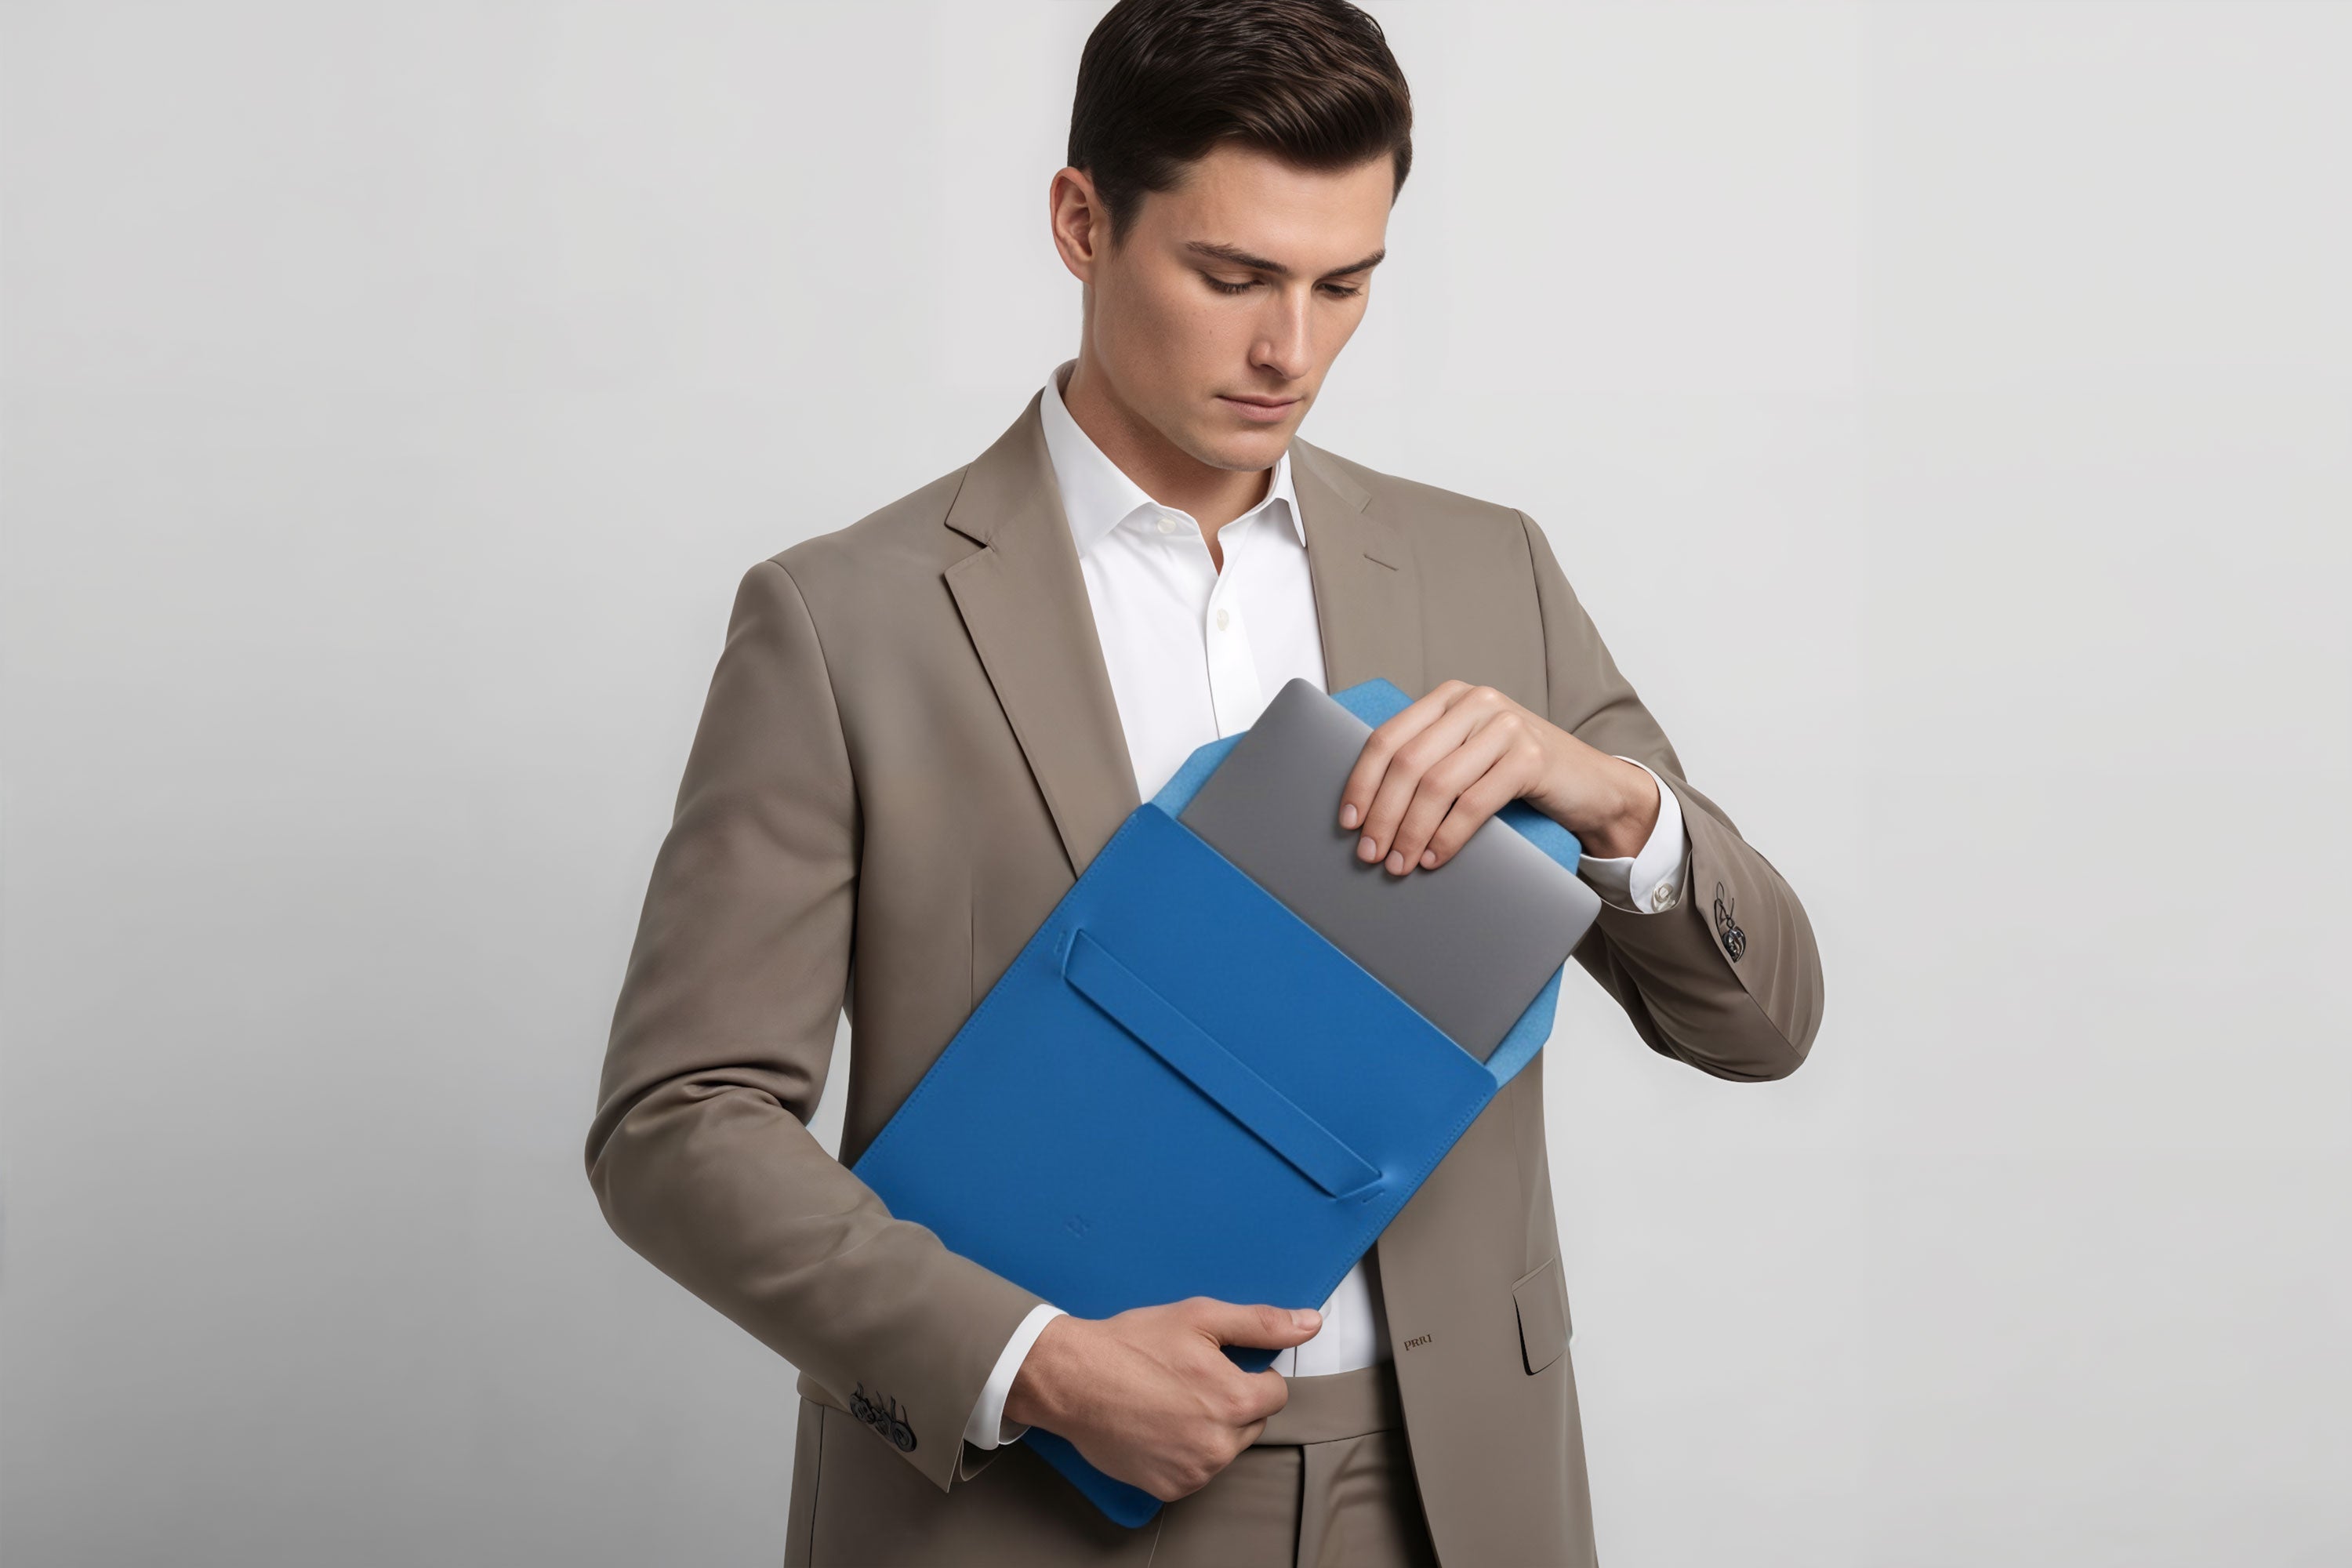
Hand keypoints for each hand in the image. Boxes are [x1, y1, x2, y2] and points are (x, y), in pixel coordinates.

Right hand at [1002, 1298, 1322, 1501]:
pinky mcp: (1170, 1488)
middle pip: (1252, 1422)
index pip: (1275, 1391)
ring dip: (1209, 1427)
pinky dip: (1184, 1451)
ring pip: (1225, 1447)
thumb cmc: (1132, 1344)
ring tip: (1168, 1400)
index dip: (1249, 1372)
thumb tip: (1309, 1324)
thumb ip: (1261, 1324)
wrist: (1073, 1378)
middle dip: (1231, 1401)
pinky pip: (1197, 1469)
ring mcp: (1195, 1470)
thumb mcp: (1200, 1317)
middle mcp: (1219, 1443)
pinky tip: (1157, 1425)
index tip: (1217, 1363)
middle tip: (1188, 1379)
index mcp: (1235, 1400)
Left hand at [1337, 680, 1659, 871]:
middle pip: (1408, 763)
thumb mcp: (1468, 757)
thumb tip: (1366, 811)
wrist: (1592, 787)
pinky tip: (1434, 858)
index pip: (1387, 738)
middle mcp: (1475, 703)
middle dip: (1382, 814)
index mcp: (1449, 698)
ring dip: (1410, 831)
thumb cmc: (1519, 777)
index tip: (1348, 822)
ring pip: (1436, 785)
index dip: (1361, 782)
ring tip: (1399, 864)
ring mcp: (1505, 726)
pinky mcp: (1530, 757)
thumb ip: (1429, 762)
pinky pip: (1473, 803)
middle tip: (1370, 855)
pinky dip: (1448, 836)